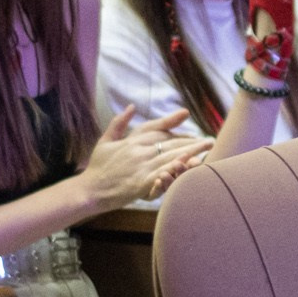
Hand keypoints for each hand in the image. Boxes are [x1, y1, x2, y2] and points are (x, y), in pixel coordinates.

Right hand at [84, 105, 204, 208]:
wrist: (89, 190)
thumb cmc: (98, 167)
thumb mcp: (105, 141)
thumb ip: (119, 123)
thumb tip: (131, 107)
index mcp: (131, 140)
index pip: (156, 128)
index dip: (173, 123)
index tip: (186, 117)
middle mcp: (137, 150)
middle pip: (169, 142)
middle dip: (191, 140)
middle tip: (208, 140)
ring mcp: (140, 166)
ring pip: (170, 155)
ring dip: (191, 152)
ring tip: (206, 149)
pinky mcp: (141, 182)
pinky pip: (163, 174)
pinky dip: (176, 169)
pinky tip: (189, 165)